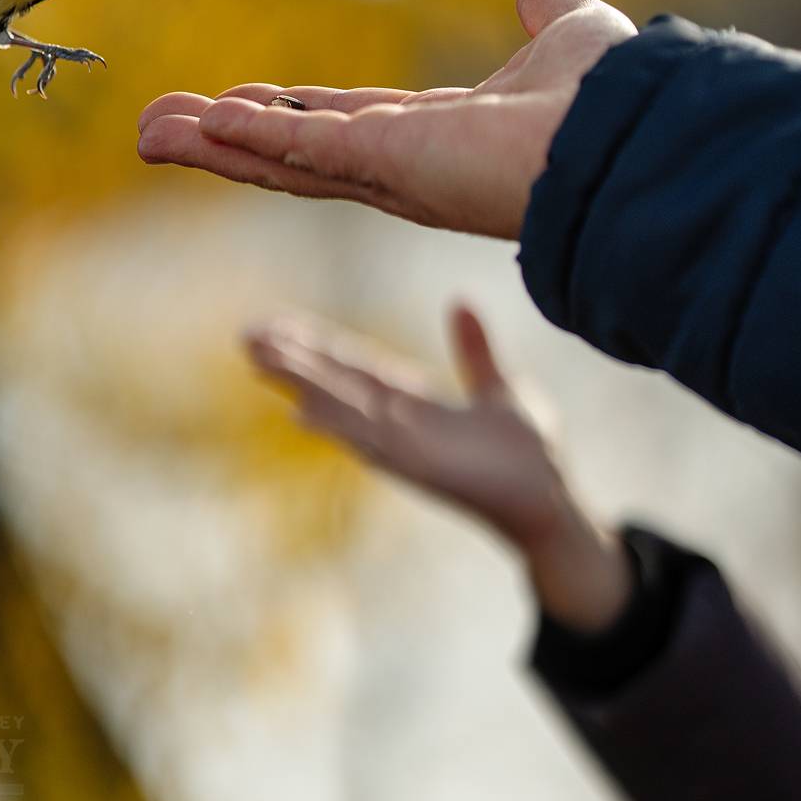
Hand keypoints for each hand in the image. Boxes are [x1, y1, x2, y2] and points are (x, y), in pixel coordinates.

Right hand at [138, 0, 634, 238]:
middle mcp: (403, 162)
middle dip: (223, 143)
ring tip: (148, 133)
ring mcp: (389, 169)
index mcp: (435, 133)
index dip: (280, 117)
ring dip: (213, 148)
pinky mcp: (387, 163)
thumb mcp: (566, 28)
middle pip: (290, 152)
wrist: (629, 133)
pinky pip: (300, 150)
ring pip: (280, 160)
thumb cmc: (608, 98)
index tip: (226, 109)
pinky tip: (194, 129)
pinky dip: (246, 141)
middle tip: (156, 131)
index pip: (339, 125)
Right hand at [247, 305, 633, 631]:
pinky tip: (301, 412)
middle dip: (292, 359)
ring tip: (261, 359)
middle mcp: (398, 421)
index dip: (316, 342)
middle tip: (245, 336)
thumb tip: (460, 301)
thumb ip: (474, 349)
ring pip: (341, 406)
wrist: (554, 500)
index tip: (276, 323)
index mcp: (413, 399)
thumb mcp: (500, 386)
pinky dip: (336, 424)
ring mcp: (403, 444)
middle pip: (335, 381)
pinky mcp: (419, 466)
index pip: (354, 363)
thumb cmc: (528, 453)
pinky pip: (368, 440)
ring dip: (301, 383)